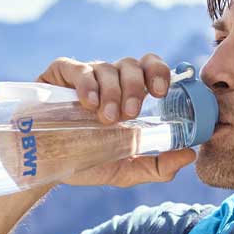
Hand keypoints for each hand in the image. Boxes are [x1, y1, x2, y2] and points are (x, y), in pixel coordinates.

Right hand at [34, 54, 196, 187]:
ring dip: (112, 92)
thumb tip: (190, 154)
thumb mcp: (126, 169)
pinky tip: (88, 104)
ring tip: (106, 119)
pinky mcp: (58, 76)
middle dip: (136, 87)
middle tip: (131, 114)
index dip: (160, 72)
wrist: (43, 166)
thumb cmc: (85, 161)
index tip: (161, 92)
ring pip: (107, 67)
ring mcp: (85, 76)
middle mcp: (110, 81)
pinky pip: (77, 68)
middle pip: (132, 64)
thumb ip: (159, 165)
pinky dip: (87, 83)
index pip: (151, 69)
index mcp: (130, 95)